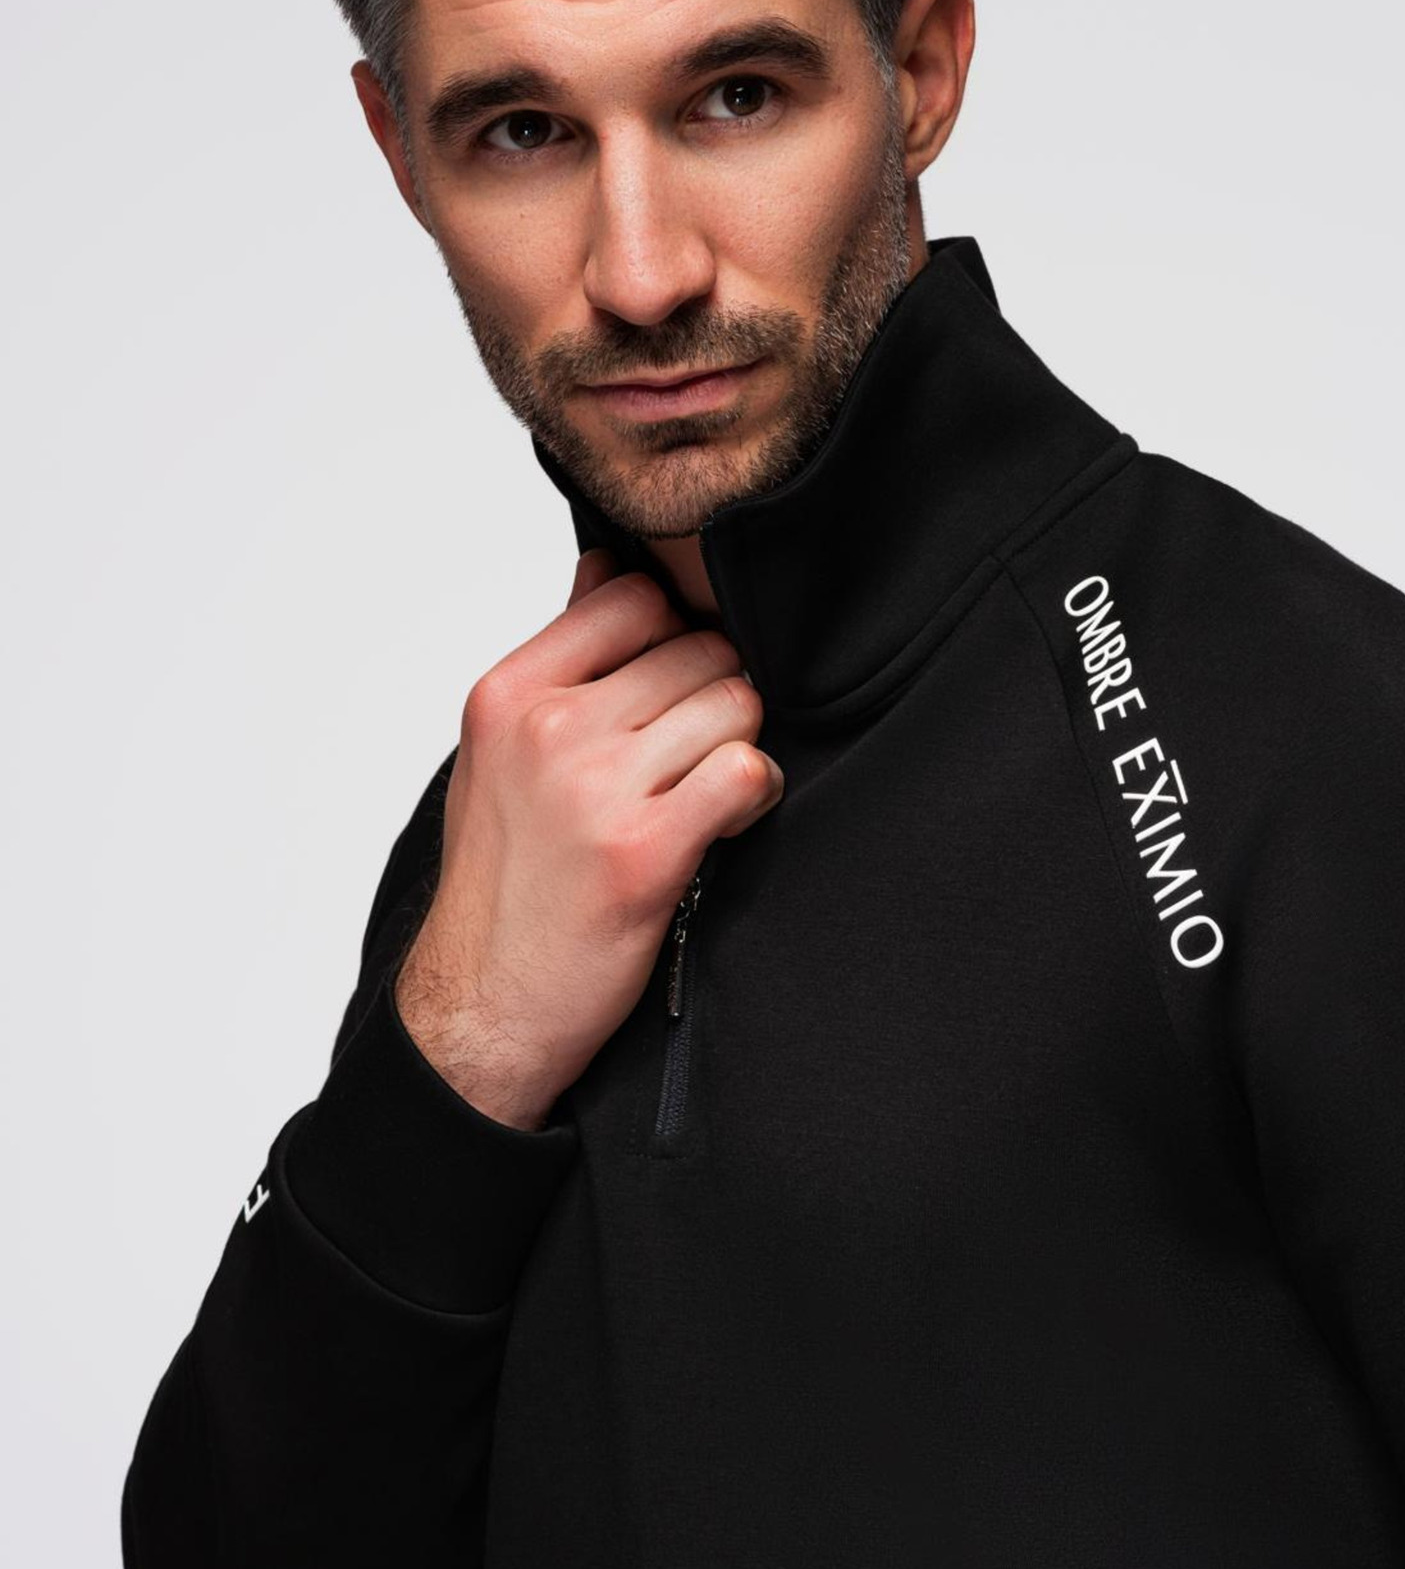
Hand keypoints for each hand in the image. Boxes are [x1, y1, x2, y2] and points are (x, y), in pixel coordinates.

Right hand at [393, 548, 783, 1129]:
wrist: (484, 1004)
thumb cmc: (503, 879)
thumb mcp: (499, 751)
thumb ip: (560, 657)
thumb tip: (605, 564)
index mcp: (509, 693)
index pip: (633, 596)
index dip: (674, 634)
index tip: (672, 682)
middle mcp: (549, 729)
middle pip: (698, 649)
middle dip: (714, 697)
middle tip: (694, 754)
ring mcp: (596, 787)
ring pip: (733, 703)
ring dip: (737, 746)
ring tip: (706, 791)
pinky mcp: (646, 851)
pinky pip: (745, 772)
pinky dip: (755, 794)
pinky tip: (729, 821)